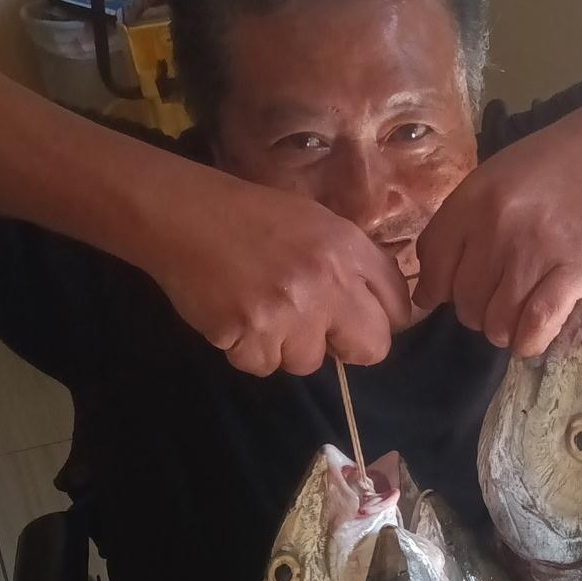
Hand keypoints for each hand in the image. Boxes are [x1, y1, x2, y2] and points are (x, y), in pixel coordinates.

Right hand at [138, 172, 410, 375]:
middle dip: (347, 347)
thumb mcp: (317, 224)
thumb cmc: (251, 217)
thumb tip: (380, 311)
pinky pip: (264, 365)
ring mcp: (288, 311)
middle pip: (371, 348)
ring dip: (285, 346)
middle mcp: (327, 281)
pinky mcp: (250, 334)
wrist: (183, 215)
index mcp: (349, 248)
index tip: (355, 320)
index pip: (398, 309)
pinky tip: (235, 316)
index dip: (377, 320)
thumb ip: (353, 265)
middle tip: (315, 329)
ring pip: (308, 361)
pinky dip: (248, 350)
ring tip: (260, 309)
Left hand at [414, 119, 581, 355]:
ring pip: (497, 319)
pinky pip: (537, 323)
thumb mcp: (493, 178)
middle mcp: (497, 226)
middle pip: (465, 300)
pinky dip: (527, 341)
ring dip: (502, 329)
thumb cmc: (553, 165)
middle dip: (475, 312)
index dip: (436, 290)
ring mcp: (536, 250)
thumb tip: (432, 286)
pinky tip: (527, 339)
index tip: (449, 295)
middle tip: (495, 302)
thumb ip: (461, 224)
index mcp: (473, 200)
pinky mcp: (576, 270)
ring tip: (514, 318)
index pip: (433, 264)